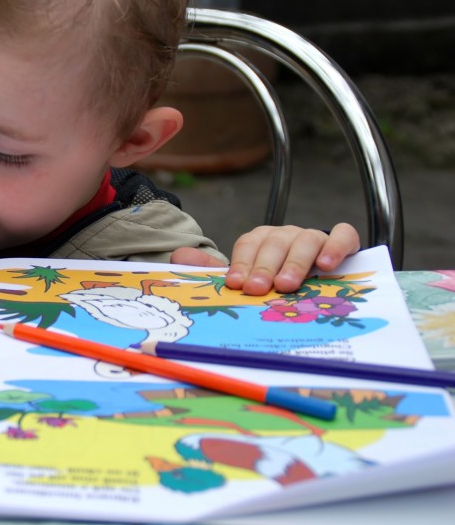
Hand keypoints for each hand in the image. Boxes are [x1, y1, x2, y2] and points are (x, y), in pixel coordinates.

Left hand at [169, 222, 359, 295]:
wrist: (319, 283)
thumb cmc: (277, 282)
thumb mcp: (247, 279)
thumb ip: (213, 269)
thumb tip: (180, 256)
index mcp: (262, 240)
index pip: (249, 243)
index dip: (241, 262)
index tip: (235, 284)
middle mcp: (287, 235)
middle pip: (275, 242)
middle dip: (265, 266)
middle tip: (259, 289)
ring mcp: (314, 237)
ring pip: (306, 240)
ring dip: (296, 262)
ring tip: (288, 285)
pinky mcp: (342, 242)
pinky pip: (343, 235)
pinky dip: (336, 246)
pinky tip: (327, 266)